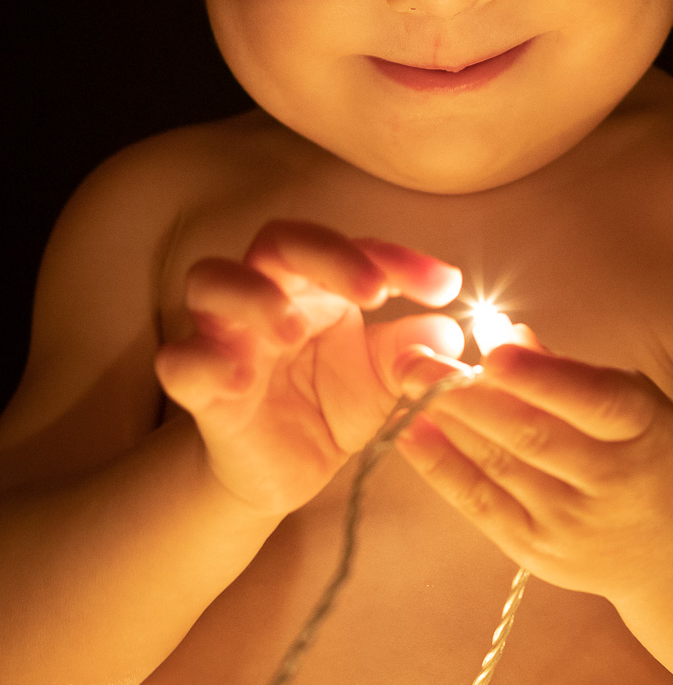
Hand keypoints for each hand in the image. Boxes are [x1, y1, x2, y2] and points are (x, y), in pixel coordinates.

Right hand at [155, 221, 462, 515]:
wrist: (282, 472)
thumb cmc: (329, 404)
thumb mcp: (385, 379)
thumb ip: (415, 350)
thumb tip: (454, 333)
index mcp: (318, 285)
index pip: (354, 247)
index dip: (399, 259)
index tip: (447, 287)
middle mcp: (267, 294)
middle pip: (279, 241)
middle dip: (327, 256)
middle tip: (373, 293)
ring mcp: (225, 335)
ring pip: (211, 278)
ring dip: (253, 295)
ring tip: (293, 330)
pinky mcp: (198, 387)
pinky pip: (178, 360)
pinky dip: (202, 361)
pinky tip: (240, 379)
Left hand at [395, 336, 672, 604]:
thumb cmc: (648, 450)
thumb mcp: (632, 399)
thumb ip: (567, 369)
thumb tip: (505, 331)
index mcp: (643, 428)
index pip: (593, 398)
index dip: (540, 376)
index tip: (490, 349)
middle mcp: (611, 481)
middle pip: (531, 434)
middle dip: (465, 393)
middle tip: (413, 357)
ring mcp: (573, 524)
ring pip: (500, 466)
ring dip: (446, 421)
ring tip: (406, 381)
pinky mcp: (539, 555)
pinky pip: (481, 505)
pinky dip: (441, 467)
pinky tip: (410, 432)